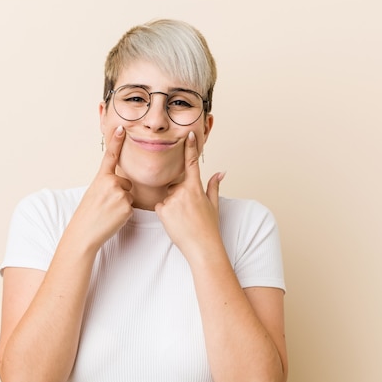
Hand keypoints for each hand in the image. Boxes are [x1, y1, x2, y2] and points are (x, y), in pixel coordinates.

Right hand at [68, 126, 132, 250]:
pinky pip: (131, 208)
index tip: (122, 127)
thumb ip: (106, 183)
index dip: (116, 141)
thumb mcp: (93, 192)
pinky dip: (124, 214)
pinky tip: (113, 218)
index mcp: (101, 178)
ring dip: (122, 204)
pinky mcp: (127, 207)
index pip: (110, 156)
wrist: (84, 232)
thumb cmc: (87, 215)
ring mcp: (120, 194)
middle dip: (121, 193)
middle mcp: (111, 183)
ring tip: (108, 212)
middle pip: (126, 183)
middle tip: (106, 205)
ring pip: (129, 196)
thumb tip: (120, 183)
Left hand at [155, 131, 224, 256]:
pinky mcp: (162, 209)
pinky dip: (165, 213)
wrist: (202, 246)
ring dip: (172, 206)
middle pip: (175, 186)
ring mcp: (172, 199)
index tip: (188, 134)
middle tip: (188, 213)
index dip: (190, 148)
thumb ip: (214, 186)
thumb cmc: (209, 227)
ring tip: (182, 219)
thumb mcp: (214, 204)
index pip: (192, 163)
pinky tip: (174, 222)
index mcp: (196, 187)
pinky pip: (160, 207)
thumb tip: (221, 172)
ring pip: (167, 197)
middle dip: (178, 196)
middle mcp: (183, 190)